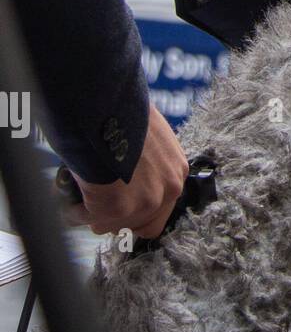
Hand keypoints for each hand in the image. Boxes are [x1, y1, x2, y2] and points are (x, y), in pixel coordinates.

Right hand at [63, 104, 188, 238]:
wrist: (106, 106)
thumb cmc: (121, 113)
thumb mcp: (149, 138)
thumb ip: (148, 163)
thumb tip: (130, 177)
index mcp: (176, 171)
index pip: (160, 210)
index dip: (136, 209)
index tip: (120, 203)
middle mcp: (167, 190)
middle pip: (139, 225)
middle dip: (116, 216)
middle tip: (97, 201)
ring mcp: (144, 202)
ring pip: (110, 224)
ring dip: (92, 211)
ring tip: (82, 189)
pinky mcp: (117, 209)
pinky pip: (87, 219)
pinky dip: (74, 208)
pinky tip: (73, 187)